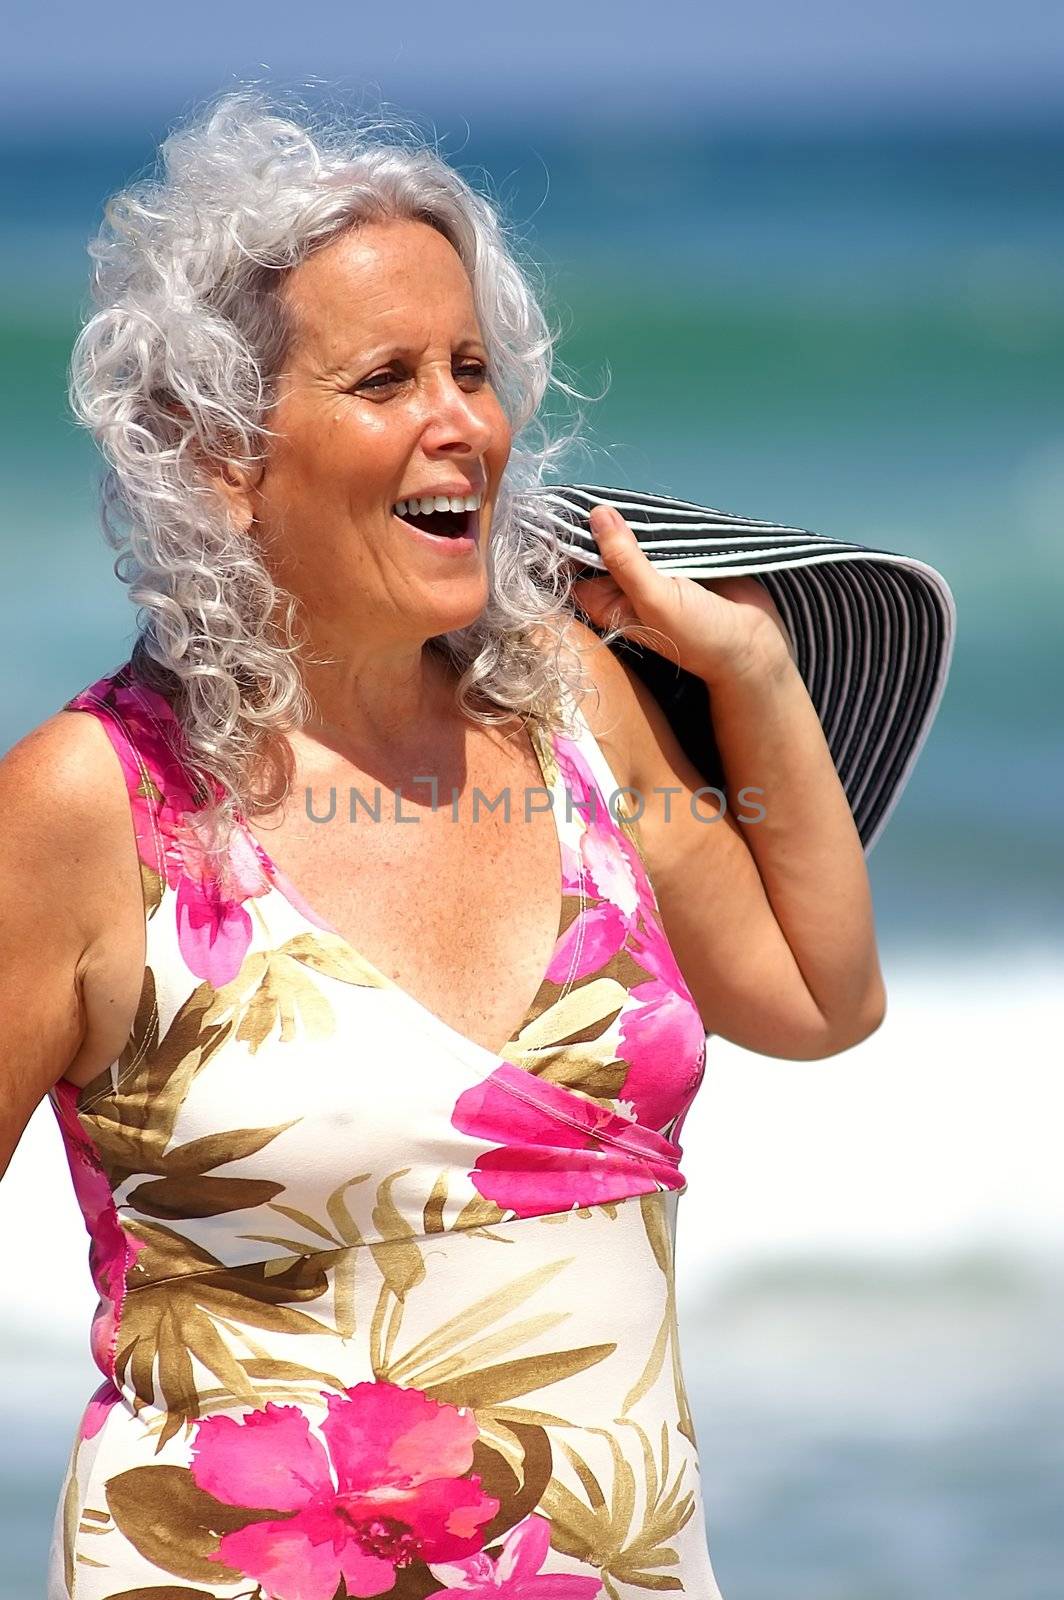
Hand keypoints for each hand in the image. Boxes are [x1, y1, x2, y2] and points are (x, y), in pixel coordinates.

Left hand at [569, 503, 795, 683]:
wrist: (752, 642)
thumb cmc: (699, 635)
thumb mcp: (655, 598)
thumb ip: (625, 559)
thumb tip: (598, 515)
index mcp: (608, 604)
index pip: (573, 567)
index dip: (568, 539)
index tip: (566, 508)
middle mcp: (624, 587)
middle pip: (600, 545)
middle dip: (601, 522)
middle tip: (599, 494)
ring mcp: (651, 571)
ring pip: (630, 534)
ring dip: (632, 517)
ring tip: (628, 497)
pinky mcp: (676, 557)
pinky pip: (658, 531)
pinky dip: (658, 519)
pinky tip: (654, 505)